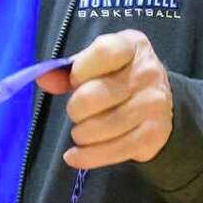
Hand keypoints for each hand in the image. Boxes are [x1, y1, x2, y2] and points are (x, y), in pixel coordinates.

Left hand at [37, 29, 174, 168]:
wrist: (159, 102)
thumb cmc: (118, 77)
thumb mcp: (96, 64)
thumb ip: (68, 70)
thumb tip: (44, 79)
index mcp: (131, 45)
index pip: (102, 53)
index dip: (80, 71)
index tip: (76, 81)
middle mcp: (147, 72)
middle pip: (95, 95)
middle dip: (76, 109)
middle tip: (78, 113)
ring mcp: (154, 104)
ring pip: (102, 127)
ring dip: (82, 134)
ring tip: (81, 133)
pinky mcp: (154, 133)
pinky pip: (114, 150)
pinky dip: (88, 157)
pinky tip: (74, 156)